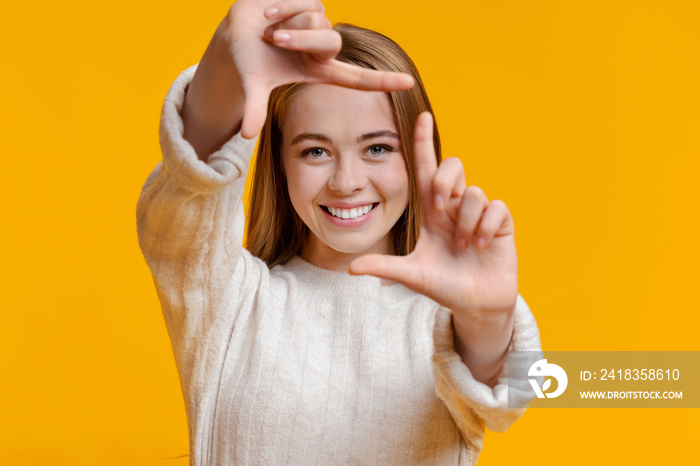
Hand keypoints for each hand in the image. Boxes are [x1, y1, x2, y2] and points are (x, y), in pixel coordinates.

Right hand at [225, 0, 414, 137]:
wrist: (236, 30)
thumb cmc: (250, 60)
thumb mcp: (253, 84)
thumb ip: (254, 108)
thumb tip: (246, 134)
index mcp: (320, 70)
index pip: (358, 79)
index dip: (383, 82)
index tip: (409, 84)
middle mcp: (325, 47)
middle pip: (331, 41)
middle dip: (299, 39)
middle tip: (272, 40)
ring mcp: (321, 23)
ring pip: (314, 19)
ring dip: (284, 22)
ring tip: (268, 28)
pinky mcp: (311, 1)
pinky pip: (302, 0)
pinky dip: (280, 7)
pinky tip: (268, 12)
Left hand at [349, 112, 518, 321]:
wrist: (476, 304)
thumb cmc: (444, 285)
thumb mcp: (412, 275)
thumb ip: (384, 267)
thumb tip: (350, 268)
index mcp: (432, 211)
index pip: (426, 169)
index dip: (423, 143)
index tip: (422, 116)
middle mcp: (454, 206)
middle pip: (452, 166)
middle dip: (445, 182)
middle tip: (441, 209)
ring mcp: (479, 213)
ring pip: (473, 192)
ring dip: (466, 222)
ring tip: (465, 246)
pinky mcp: (500, 222)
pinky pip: (495, 207)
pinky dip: (485, 227)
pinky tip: (481, 245)